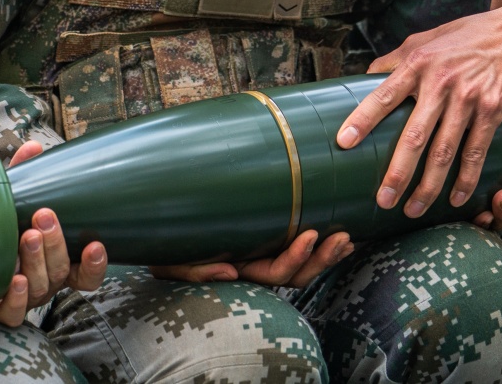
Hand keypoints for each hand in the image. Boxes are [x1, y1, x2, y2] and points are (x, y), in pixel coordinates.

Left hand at [0, 140, 107, 325]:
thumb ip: (24, 177)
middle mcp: (44, 281)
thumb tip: (34, 147)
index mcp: (54, 261)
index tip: (96, 244)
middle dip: (55, 243)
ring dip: (37, 261)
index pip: (85, 272)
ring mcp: (23, 297)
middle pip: (60, 272)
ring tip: (27, 235)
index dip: (95, 264)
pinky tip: (15, 280)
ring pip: (40, 288)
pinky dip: (17, 298)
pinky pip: (13, 313)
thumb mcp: (12, 203)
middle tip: (44, 216)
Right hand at [151, 228, 353, 287]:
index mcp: (238, 270)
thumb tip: (230, 273)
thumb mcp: (172, 262)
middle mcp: (252, 266)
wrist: (155, 228)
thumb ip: (196, 271)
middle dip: (321, 259)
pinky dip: (318, 244)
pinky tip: (338, 235)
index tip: (310, 234)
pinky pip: (295, 248)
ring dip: (326, 253)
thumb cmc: (164, 246)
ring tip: (347, 238)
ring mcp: (259, 253)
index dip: (295, 258)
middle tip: (342, 237)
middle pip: (296, 273)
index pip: (274, 273)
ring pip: (301, 264)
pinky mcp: (263, 238)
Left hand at [338, 2, 501, 219]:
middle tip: (383, 199)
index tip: (344, 143)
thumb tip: (367, 76)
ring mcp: (468, 98)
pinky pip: (475, 152)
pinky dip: (465, 179)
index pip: (384, 95)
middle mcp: (440, 82)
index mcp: (418, 63)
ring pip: (444, 151)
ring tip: (412, 209)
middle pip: (414, 135)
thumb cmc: (470, 36)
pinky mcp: (493, 110)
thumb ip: (397, 57)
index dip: (362, 119)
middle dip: (397, 172)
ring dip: (428, 186)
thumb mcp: (428, 38)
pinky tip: (454, 198)